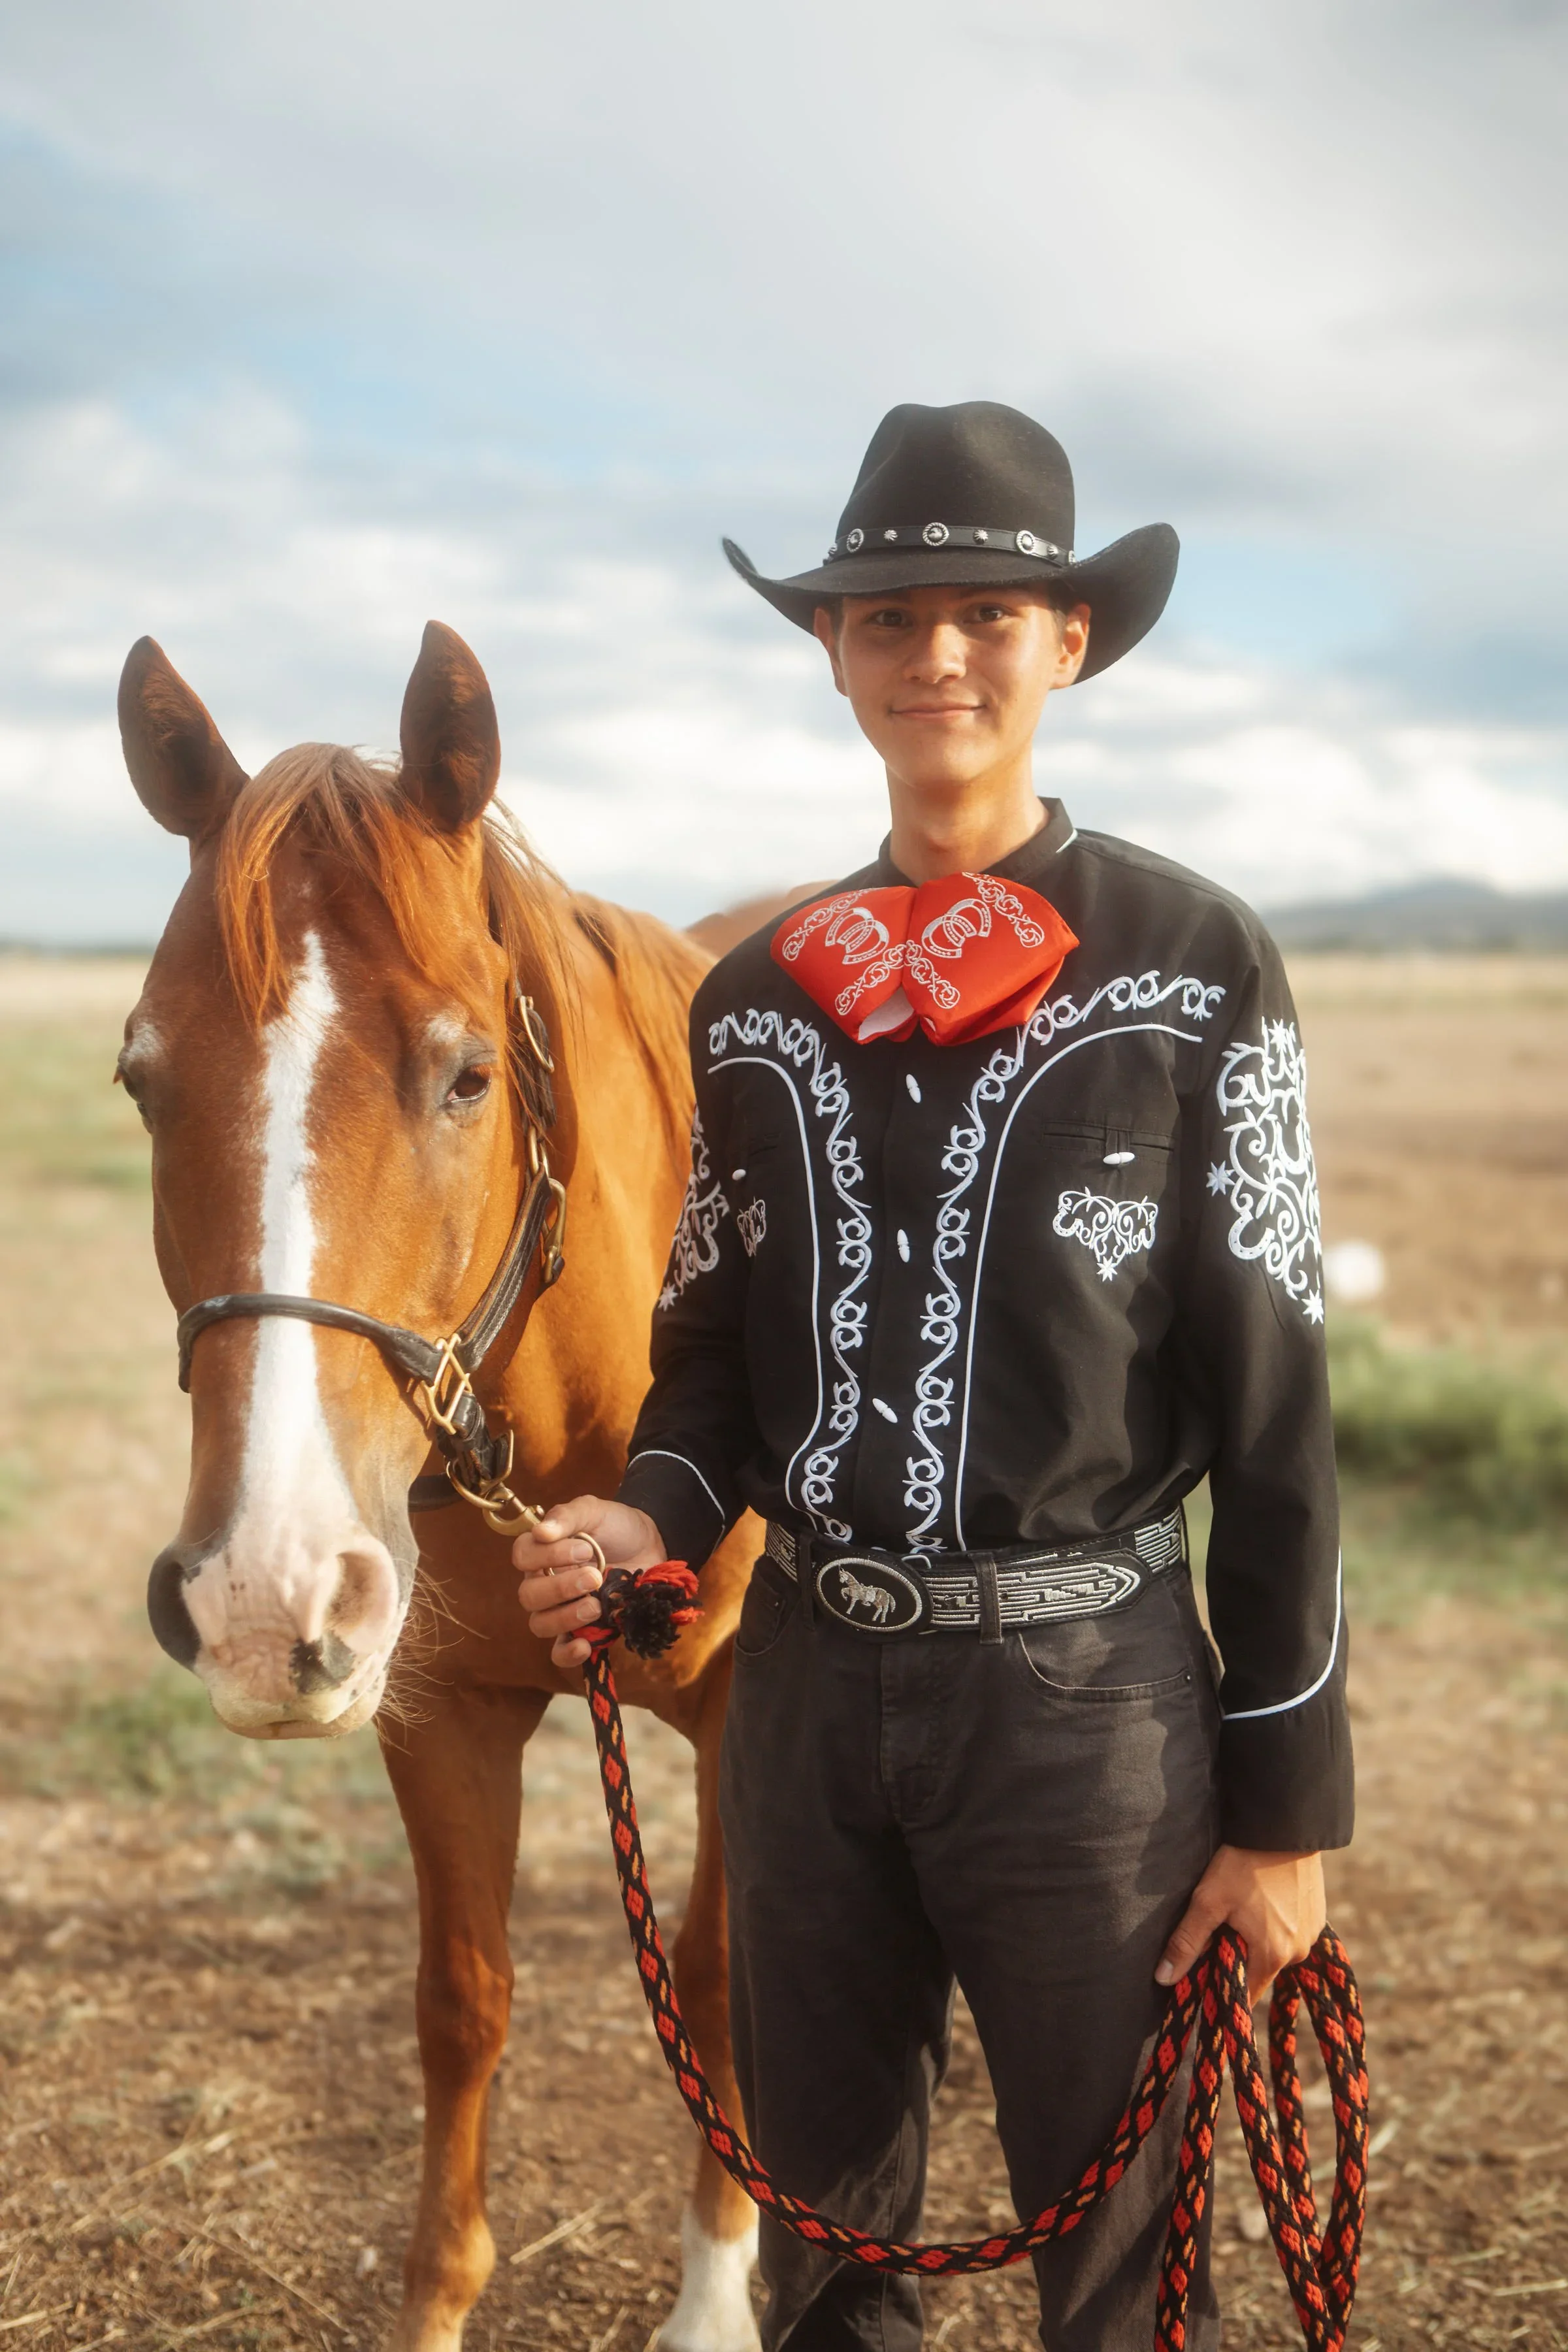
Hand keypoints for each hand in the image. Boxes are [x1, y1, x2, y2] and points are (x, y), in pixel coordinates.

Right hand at [514, 1495, 667, 1667]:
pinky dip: (566, 1654)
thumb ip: (567, 1516)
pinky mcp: (583, 1631)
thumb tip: (540, 1532)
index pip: (522, 1557)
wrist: (651, 1548)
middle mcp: (545, 1583)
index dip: (547, 1555)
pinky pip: (558, 1652)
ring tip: (596, 1605)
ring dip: (564, 1617)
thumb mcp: (595, 1511)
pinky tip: (584, 1645)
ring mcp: (562, 1610)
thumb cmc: (617, 1526)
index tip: (585, 1549)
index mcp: (542, 1552)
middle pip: (528, 1595)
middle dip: (560, 1588)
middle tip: (594, 1577)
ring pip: (540, 1624)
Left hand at [1155, 1846, 1325, 2006]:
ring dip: (1256, 1938)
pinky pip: (1290, 1931)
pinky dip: (1274, 1923)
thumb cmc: (1245, 1863)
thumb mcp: (1208, 1901)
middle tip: (1218, 1929)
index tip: (1206, 1978)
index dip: (1224, 1990)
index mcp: (1274, 1955)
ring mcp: (1312, 1932)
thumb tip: (1164, 1978)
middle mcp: (1299, 1951)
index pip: (1247, 1994)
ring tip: (1240, 1908)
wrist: (1283, 1824)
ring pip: (1275, 1949)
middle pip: (1260, 1969)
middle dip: (1238, 1957)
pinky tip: (1260, 1900)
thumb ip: (1187, 1942)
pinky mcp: (1317, 1913)